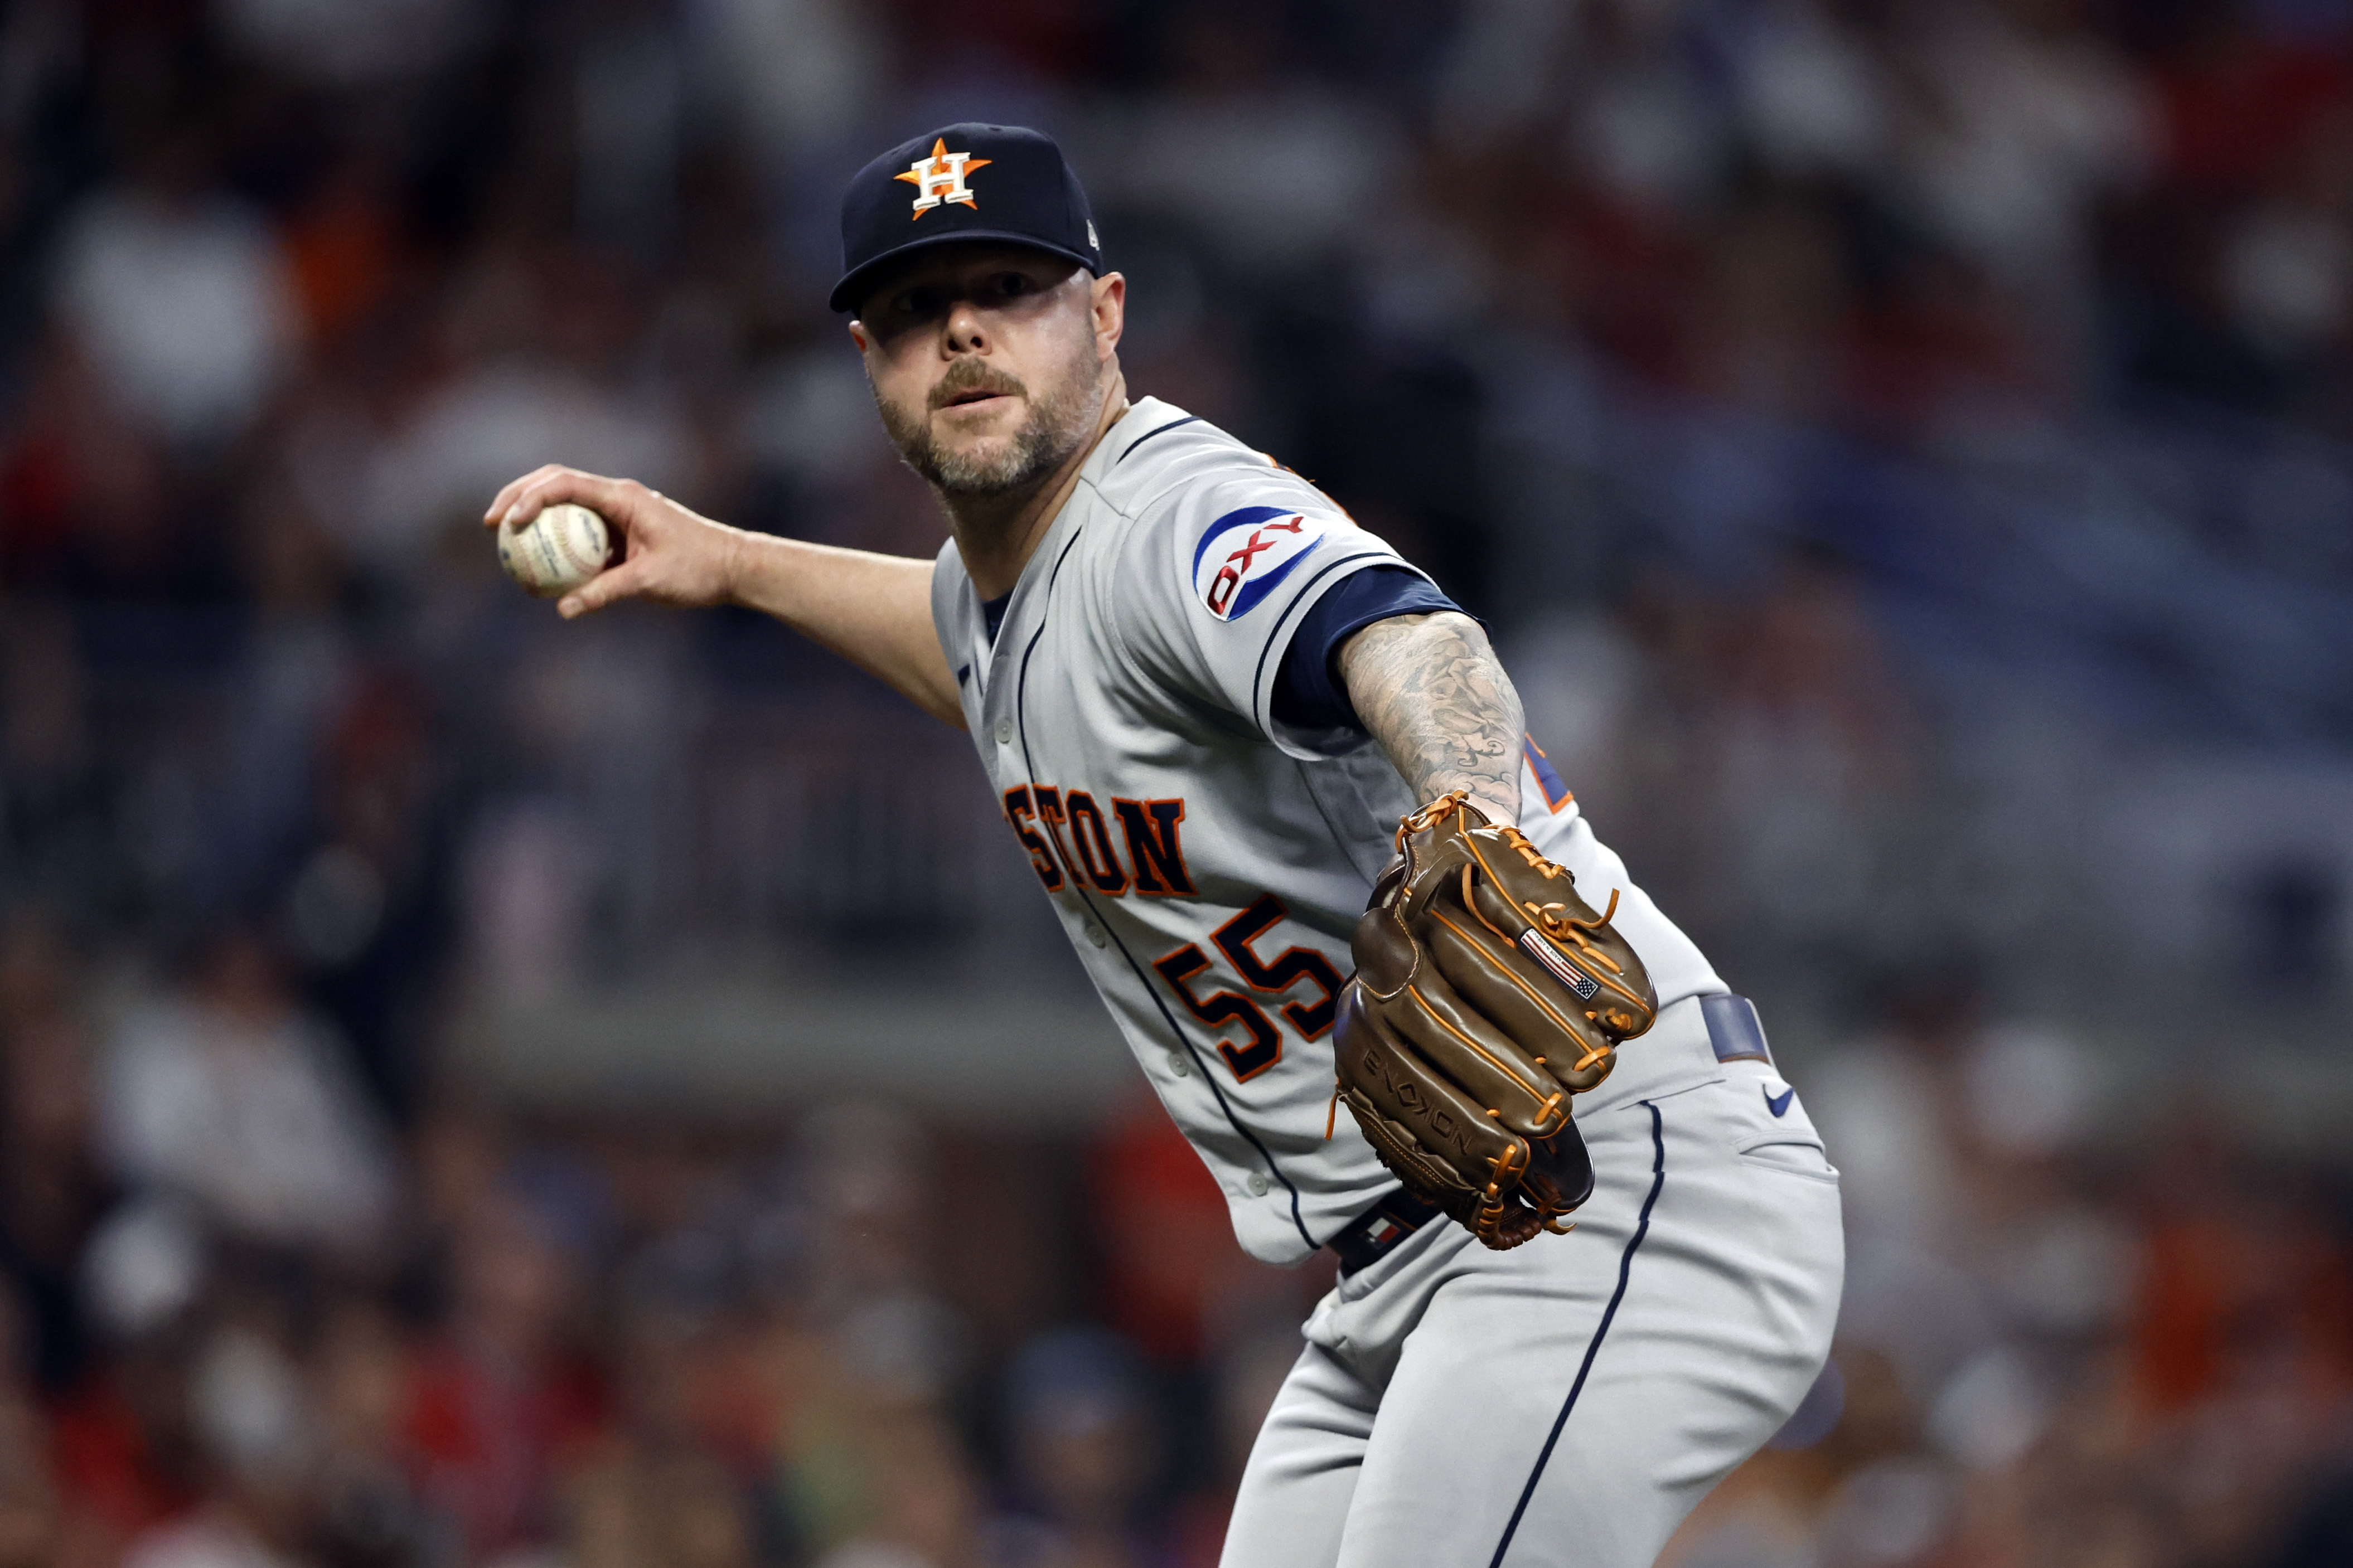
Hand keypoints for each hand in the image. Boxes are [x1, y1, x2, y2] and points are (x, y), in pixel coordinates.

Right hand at [483, 466, 741, 619]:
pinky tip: (538, 567)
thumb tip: (563, 609)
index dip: (529, 497)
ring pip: (565, 506)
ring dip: (533, 517)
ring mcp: (618, 512)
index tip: (508, 522)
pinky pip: (580, 532)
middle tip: (490, 524)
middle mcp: (617, 497)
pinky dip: (557, 543)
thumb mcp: (650, 582)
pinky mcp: (621, 531)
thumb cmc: (699, 568)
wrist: (733, 567)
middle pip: (555, 484)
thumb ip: (605, 592)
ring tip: (503, 542)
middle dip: (518, 497)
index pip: (564, 484)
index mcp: (623, 497)